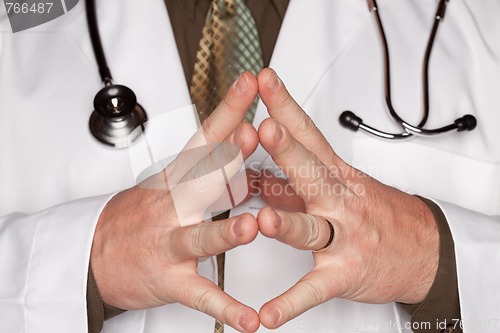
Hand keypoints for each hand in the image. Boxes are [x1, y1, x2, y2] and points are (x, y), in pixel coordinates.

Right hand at [91, 72, 260, 332]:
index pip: (204, 139)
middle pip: (201, 179)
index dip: (227, 111)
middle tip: (254, 136)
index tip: (249, 85)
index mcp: (175, 181)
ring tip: (252, 228)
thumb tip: (239, 129)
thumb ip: (205, 160)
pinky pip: (201, 295)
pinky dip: (225, 309)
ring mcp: (169, 243)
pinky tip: (249, 319)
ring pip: (199, 236)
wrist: (95, 255)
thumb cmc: (139, 215)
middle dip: (228, 158)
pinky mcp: (170, 280)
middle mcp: (171, 207)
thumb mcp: (167, 180)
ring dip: (225, 232)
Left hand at [255, 69, 439, 328]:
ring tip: (266, 222)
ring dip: (289, 224)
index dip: (285, 106)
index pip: (308, 134)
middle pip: (311, 173)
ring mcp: (343, 237)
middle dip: (288, 150)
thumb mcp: (337, 185)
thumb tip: (251, 167)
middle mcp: (339, 202)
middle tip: (265, 128)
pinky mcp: (345, 273)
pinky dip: (291, 303)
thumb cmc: (375, 212)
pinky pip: (314, 289)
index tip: (264, 82)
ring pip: (312, 228)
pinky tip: (268, 315)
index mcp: (335, 176)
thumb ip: (293, 178)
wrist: (423, 249)